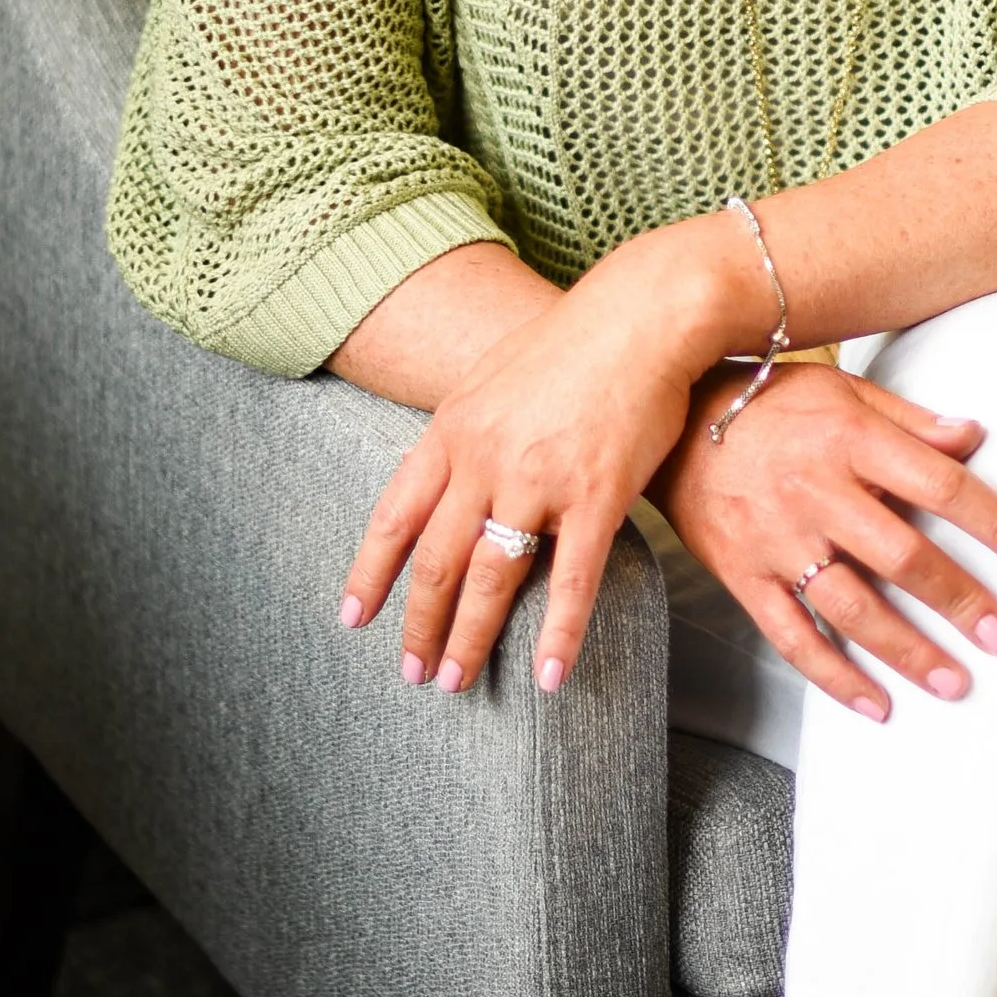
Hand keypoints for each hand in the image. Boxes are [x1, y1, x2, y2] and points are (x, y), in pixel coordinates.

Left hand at [338, 216, 764, 693]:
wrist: (641, 314)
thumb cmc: (573, 342)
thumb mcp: (492, 379)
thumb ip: (466, 432)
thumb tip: (446, 473)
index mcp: (452, 431)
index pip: (394, 517)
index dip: (371, 573)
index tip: (354, 617)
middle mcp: (483, 460)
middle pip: (436, 562)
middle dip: (419, 626)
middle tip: (412, 673)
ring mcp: (537, 481)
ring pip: (490, 580)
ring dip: (469, 640)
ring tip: (456, 682)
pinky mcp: (596, 497)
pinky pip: (570, 581)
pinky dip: (558, 636)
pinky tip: (548, 677)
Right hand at [655, 361, 996, 721]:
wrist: (669, 426)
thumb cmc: (767, 404)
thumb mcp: (840, 391)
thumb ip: (909, 420)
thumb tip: (975, 436)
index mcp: (849, 440)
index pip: (939, 485)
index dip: (995, 521)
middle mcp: (815, 493)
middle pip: (902, 555)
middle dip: (959, 600)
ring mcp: (777, 541)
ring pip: (851, 607)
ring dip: (907, 651)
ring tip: (956, 683)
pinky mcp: (744, 577)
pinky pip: (792, 636)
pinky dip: (835, 676)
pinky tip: (877, 706)